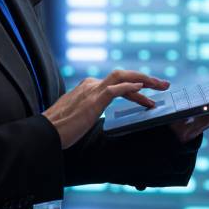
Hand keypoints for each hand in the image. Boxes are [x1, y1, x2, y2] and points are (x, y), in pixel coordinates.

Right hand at [43, 70, 168, 148]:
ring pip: (122, 77)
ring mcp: (91, 91)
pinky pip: (114, 89)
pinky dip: (129, 87)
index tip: (149, 96)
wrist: (44, 133)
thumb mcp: (80, 116)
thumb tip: (99, 115)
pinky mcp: (92, 101)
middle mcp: (91, 85)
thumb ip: (91, 110)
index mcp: (88, 88)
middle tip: (164, 85)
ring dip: (144, 80)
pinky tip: (142, 89)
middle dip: (146, 79)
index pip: (117, 84)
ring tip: (160, 86)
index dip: (135, 88)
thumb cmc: (59, 129)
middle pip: (123, 75)